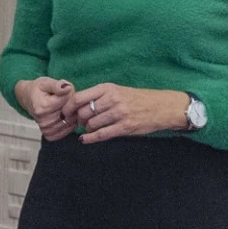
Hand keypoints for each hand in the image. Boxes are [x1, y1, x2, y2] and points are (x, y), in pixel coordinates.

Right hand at [12, 77, 74, 141]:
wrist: (28, 98)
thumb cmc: (38, 89)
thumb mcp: (46, 83)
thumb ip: (57, 85)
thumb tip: (66, 88)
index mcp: (44, 107)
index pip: (69, 101)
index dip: (70, 94)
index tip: (63, 91)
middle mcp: (44, 120)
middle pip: (71, 112)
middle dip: (71, 105)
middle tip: (62, 99)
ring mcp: (46, 128)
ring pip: (71, 123)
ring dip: (71, 115)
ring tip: (62, 107)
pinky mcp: (48, 134)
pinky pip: (65, 132)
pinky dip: (68, 125)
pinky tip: (63, 118)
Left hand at [64, 83, 191, 142]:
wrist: (163, 107)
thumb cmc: (138, 99)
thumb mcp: (118, 90)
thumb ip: (100, 96)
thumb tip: (78, 105)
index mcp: (108, 88)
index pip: (79, 97)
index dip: (68, 107)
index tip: (65, 113)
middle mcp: (112, 99)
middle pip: (83, 112)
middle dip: (77, 120)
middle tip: (77, 123)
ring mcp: (119, 114)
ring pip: (91, 124)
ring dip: (86, 129)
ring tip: (88, 129)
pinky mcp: (125, 127)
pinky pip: (101, 135)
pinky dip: (90, 139)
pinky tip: (85, 140)